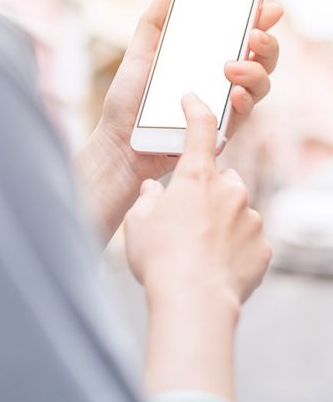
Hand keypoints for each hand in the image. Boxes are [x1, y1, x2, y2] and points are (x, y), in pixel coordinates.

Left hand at [101, 0, 282, 179]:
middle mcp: (220, 80)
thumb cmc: (127, 102)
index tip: (267, 6)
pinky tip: (234, 94)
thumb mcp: (138, 56)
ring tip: (231, 67)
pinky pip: (243, 115)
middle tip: (254, 34)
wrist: (117, 142)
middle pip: (261, 58)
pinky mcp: (220, 130)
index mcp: (205, 59)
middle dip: (267, 43)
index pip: (241, 36)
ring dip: (255, 71)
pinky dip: (244, 101)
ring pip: (261, 84)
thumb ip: (152, 24)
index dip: (260, 20)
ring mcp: (223, 105)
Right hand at [125, 94, 272, 310]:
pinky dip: (234, 248)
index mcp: (197, 177)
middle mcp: (230, 190)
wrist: (194, 301)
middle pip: (221, 178)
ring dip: (220, 221)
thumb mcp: (138, 222)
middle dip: (206, 191)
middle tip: (184, 218)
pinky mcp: (263, 247)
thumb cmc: (160, 258)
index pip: (200, 129)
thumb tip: (154, 191)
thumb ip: (148, 199)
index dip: (196, 109)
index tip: (192, 99)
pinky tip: (214, 266)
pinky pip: (248, 240)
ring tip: (196, 250)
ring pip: (236, 210)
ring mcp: (250, 218)